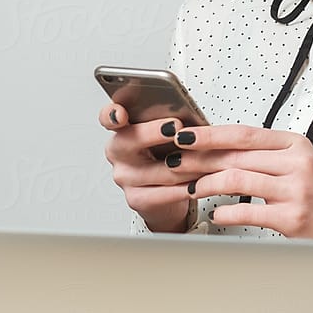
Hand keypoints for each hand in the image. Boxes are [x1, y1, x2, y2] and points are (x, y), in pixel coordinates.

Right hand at [98, 99, 195, 232]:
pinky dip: (184, 188)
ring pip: (156, 170)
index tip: (121, 114)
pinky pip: (163, 193)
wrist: (165, 194)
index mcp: (122, 130)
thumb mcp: (167, 135)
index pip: (109, 118)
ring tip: (203, 158)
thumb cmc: (167, 155)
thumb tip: (189, 114)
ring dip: (183, 164)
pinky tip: (197, 183)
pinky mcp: (136, 199)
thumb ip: (169, 122)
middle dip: (153, 132)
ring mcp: (124, 177)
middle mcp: (117, 153)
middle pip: (129, 140)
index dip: (112, 115)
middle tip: (175, 126)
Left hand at [166, 123, 312, 239]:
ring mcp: (295, 191)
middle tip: (176, 163)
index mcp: (295, 144)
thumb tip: (218, 149)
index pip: (244, 134)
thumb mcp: (298, 162)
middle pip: (236, 156)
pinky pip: (248, 211)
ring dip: (206, 185)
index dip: (210, 134)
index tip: (185, 136)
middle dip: (199, 159)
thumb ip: (265, 154)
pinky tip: (215, 214)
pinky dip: (225, 212)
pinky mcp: (292, 218)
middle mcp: (296, 163)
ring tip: (191, 188)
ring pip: (237, 180)